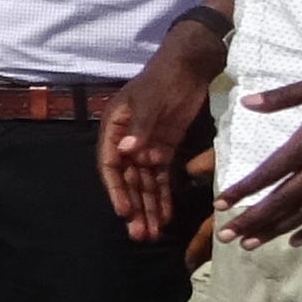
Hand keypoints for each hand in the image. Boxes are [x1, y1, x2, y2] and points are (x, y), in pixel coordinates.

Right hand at [98, 29, 220, 241]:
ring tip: (151, 234)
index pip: (110, 164)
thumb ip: (139, 126)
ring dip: (148, 208)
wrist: (190, 67)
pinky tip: (166, 216)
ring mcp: (145, 147)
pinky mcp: (164, 149)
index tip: (124, 211)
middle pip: (127, 180)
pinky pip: (161, 178)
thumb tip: (127, 152)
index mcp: (114, 128)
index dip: (116, 190)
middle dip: (134, 207)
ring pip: (144, 183)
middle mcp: (126, 142)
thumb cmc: (164, 79)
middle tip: (140, 234)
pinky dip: (163, 196)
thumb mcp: (151, 100)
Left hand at [218, 69, 301, 245]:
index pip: (270, 172)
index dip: (243, 190)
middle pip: (282, 201)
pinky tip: (295, 240)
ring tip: (250, 244)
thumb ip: (283, 96)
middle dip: (252, 220)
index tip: (220, 204)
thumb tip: (247, 102)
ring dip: (275, 230)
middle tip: (226, 235)